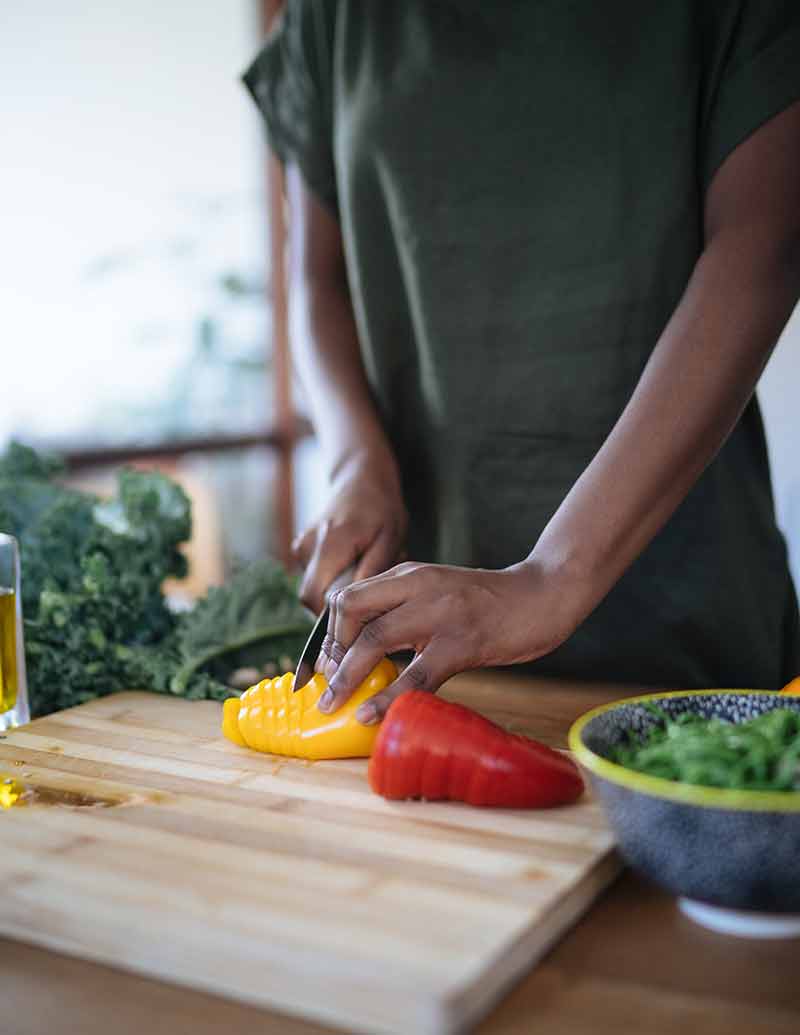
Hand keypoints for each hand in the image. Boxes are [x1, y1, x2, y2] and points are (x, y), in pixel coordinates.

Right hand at [292, 451, 407, 613]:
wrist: (360, 478)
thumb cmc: (381, 509)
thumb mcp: (390, 539)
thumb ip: (372, 571)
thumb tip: (358, 605)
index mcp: (330, 543)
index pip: (315, 598)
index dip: (334, 616)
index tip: (360, 618)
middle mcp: (307, 545)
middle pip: (310, 597)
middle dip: (336, 607)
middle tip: (366, 599)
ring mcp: (301, 546)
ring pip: (313, 588)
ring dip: (335, 591)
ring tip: (362, 573)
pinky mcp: (301, 548)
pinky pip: (314, 576)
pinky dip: (332, 578)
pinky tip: (352, 564)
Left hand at [315, 559, 582, 723]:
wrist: (542, 594)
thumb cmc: (488, 602)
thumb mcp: (437, 593)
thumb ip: (404, 610)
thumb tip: (365, 652)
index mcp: (408, 575)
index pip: (348, 596)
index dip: (329, 633)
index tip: (326, 664)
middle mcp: (417, 585)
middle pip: (349, 611)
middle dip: (331, 653)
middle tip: (329, 687)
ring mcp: (439, 612)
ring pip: (374, 640)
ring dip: (346, 677)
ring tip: (333, 705)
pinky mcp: (462, 642)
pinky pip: (415, 674)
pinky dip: (388, 698)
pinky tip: (372, 715)